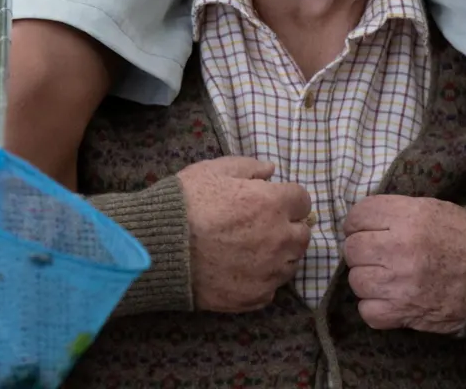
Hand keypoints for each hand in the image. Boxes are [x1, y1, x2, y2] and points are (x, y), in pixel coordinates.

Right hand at [178, 157, 312, 311]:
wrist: (162, 247)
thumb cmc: (188, 202)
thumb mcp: (216, 169)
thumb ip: (250, 167)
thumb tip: (271, 171)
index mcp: (272, 204)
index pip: (303, 201)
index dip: (288, 198)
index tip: (274, 200)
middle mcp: (278, 239)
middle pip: (303, 236)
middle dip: (290, 228)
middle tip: (267, 225)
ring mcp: (268, 272)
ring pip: (291, 264)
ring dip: (280, 255)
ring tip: (255, 250)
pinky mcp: (253, 297)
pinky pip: (271, 288)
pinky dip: (263, 279)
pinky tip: (244, 271)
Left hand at [343, 195, 465, 332]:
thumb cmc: (460, 237)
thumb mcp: (430, 208)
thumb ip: (395, 211)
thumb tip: (363, 220)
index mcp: (408, 217)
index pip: (358, 216)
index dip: (358, 223)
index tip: (365, 229)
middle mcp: (400, 247)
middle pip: (353, 249)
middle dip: (361, 251)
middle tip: (376, 254)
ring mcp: (400, 283)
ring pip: (356, 280)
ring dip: (367, 279)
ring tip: (385, 276)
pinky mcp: (403, 312)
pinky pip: (367, 311)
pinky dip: (374, 307)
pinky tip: (390, 298)